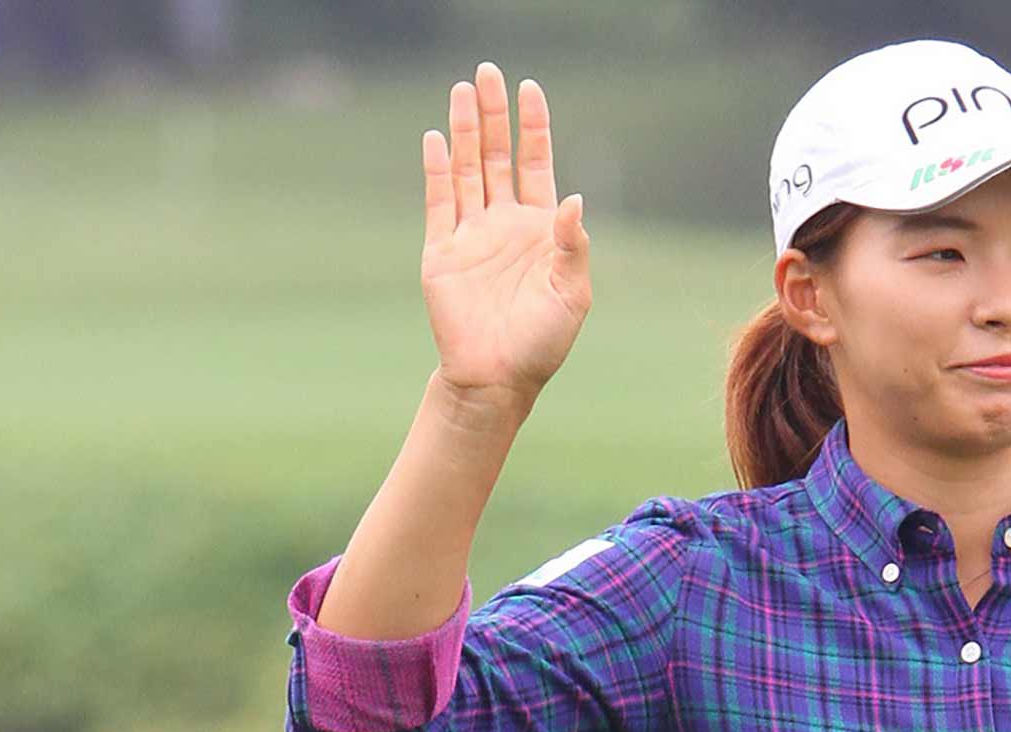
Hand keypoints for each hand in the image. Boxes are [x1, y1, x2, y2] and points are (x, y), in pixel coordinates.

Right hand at [420, 61, 590, 407]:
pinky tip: (436, 139)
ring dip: (464, 131)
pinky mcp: (442, 252)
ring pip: (466, 170)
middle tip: (489, 73)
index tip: (530, 89)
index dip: (533, 127)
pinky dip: (437, 170)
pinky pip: (439, 202)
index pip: (536, 164)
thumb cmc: (542, 341)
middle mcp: (504, 224)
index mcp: (541, 229)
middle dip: (495, 115)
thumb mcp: (572, 293)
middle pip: (497, 156)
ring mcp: (471, 235)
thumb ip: (573, 245)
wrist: (498, 378)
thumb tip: (574, 198)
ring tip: (462, 90)